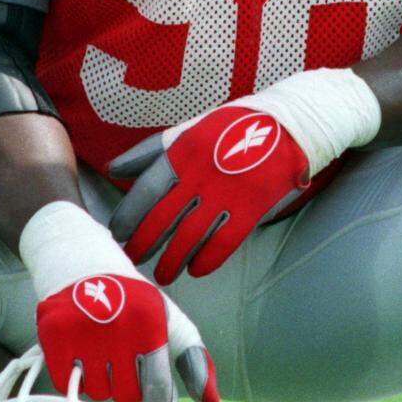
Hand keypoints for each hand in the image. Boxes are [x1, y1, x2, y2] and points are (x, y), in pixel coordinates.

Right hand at [20, 203, 218, 401]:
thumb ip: (192, 360)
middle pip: (123, 396)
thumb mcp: (167, 318)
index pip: (156, 389)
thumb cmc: (131, 298)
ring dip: (96, 381)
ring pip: (94, 393)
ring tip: (97, 346)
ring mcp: (84, 327)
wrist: (79, 254)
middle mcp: (120, 324)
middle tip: (117, 356)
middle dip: (123, 385)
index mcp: (153, 322)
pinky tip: (75, 347)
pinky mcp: (53, 329)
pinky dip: (68, 374)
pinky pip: (63, 381)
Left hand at [110, 105, 309, 284]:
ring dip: (172, 261)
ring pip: (190, 237)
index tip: (117, 234)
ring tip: (163, 275)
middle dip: (143, 244)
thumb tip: (113, 169)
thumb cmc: (230, 129)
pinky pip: (223, 243)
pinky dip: (207, 260)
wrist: (287, 126)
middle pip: (163, 219)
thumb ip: (151, 151)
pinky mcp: (251, 209)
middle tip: (133, 259)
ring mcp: (227, 194)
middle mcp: (201, 175)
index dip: (128, 216)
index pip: (146, 191)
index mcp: (183, 152)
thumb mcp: (189, 131)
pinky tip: (195, 270)